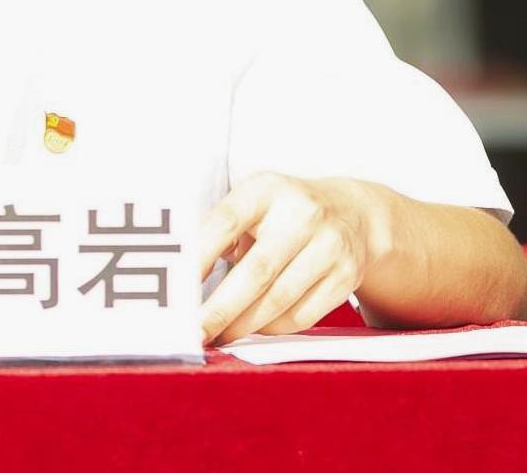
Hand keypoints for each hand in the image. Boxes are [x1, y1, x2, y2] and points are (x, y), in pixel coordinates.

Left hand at [196, 173, 383, 343]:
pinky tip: (253, 327)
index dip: (199, 257)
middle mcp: (302, 214)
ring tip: (217, 336)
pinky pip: (301, 316)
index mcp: (267, 190)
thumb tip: (181, 281)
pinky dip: (271, 328)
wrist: (349, 212)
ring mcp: (330, 246)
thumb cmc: (280, 213)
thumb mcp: (252, 203)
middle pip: (256, 272)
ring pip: (279, 301)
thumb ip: (219, 231)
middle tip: (194, 332)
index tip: (177, 289)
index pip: (225, 222)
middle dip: (220, 309)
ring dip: (242, 326)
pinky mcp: (346, 276)